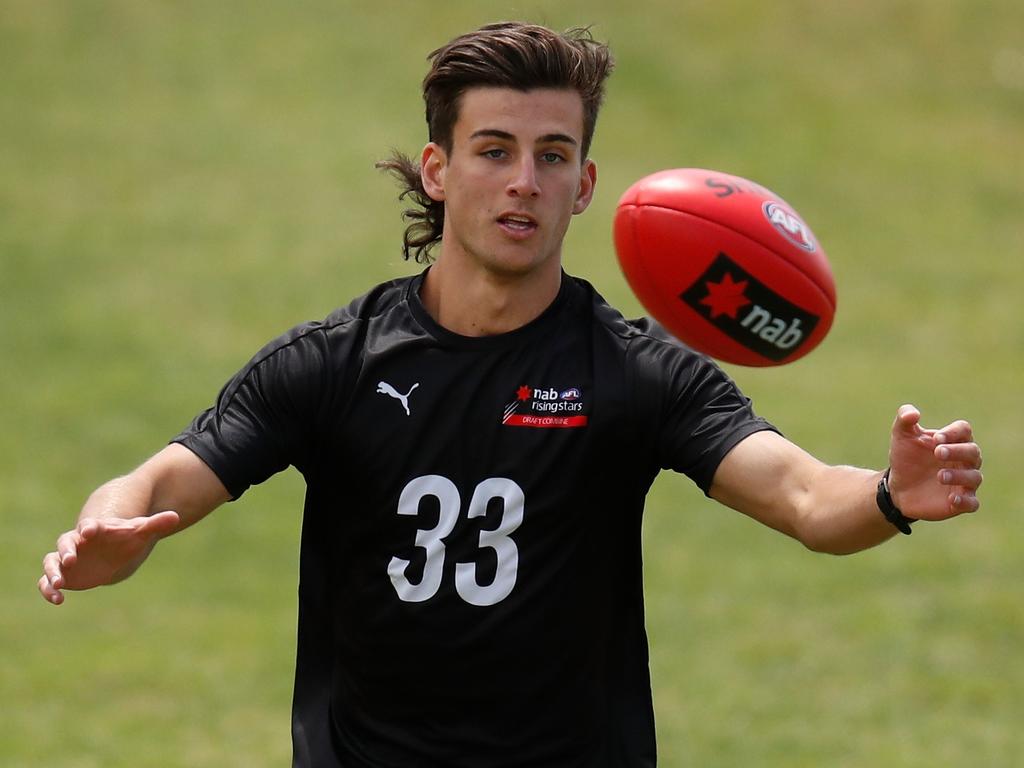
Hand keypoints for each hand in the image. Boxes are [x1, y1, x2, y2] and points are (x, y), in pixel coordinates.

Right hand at [38, 511, 179, 604]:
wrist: (114, 551)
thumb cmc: (127, 538)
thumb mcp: (141, 532)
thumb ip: (156, 524)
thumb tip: (176, 517)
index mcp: (95, 528)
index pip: (89, 525)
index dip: (88, 527)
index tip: (88, 531)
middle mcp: (76, 542)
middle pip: (65, 543)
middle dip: (66, 551)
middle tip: (70, 560)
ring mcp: (67, 558)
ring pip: (51, 561)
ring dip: (52, 572)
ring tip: (59, 585)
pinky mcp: (63, 574)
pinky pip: (47, 580)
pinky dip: (48, 589)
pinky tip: (58, 600)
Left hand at [887, 404, 982, 521]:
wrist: (898, 487)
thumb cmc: (906, 457)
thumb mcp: (901, 436)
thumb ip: (904, 418)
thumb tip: (913, 413)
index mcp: (953, 440)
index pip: (964, 430)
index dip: (953, 432)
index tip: (936, 439)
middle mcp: (964, 460)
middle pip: (973, 451)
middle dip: (957, 451)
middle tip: (938, 453)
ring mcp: (964, 481)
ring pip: (974, 477)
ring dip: (959, 475)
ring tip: (940, 476)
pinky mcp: (961, 502)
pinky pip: (972, 503)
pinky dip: (965, 501)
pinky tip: (952, 499)